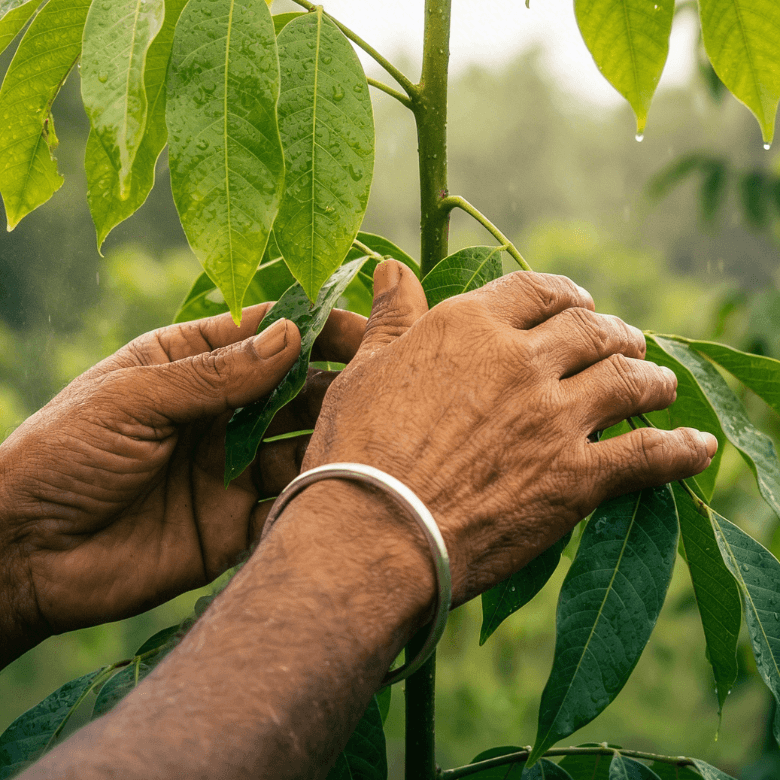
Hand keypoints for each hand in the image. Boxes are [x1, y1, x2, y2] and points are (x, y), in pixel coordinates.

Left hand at [0, 303, 364, 649]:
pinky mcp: (235, 526)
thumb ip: (215, 372)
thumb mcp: (134, 398)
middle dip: (335, 387)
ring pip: (300, 448)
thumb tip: (292, 335)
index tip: (365, 329)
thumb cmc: (64, 454)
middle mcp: (221, 415)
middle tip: (379, 388)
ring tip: (366, 441)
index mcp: (190, 367)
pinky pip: (286, 508)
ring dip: (331, 442)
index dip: (315, 329)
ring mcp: (231, 471)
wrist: (26, 555)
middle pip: (294, 392)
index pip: (266, 336)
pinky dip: (313, 500)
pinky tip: (340, 493)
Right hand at [302, 261, 716, 606]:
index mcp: (470, 326)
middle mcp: (522, 361)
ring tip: (660, 384)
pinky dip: (679, 449)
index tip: (576, 303)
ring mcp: (555, 418)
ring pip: (628, 380)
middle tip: (624, 342)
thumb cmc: (356, 451)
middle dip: (613, 332)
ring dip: (651, 378)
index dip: (563, 293)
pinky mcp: (575, 479)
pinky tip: (698, 446)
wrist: (372, 532)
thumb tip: (390, 267)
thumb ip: (391, 316)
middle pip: (590, 330)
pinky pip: (647, 455)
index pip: (535, 289)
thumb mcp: (364, 371)